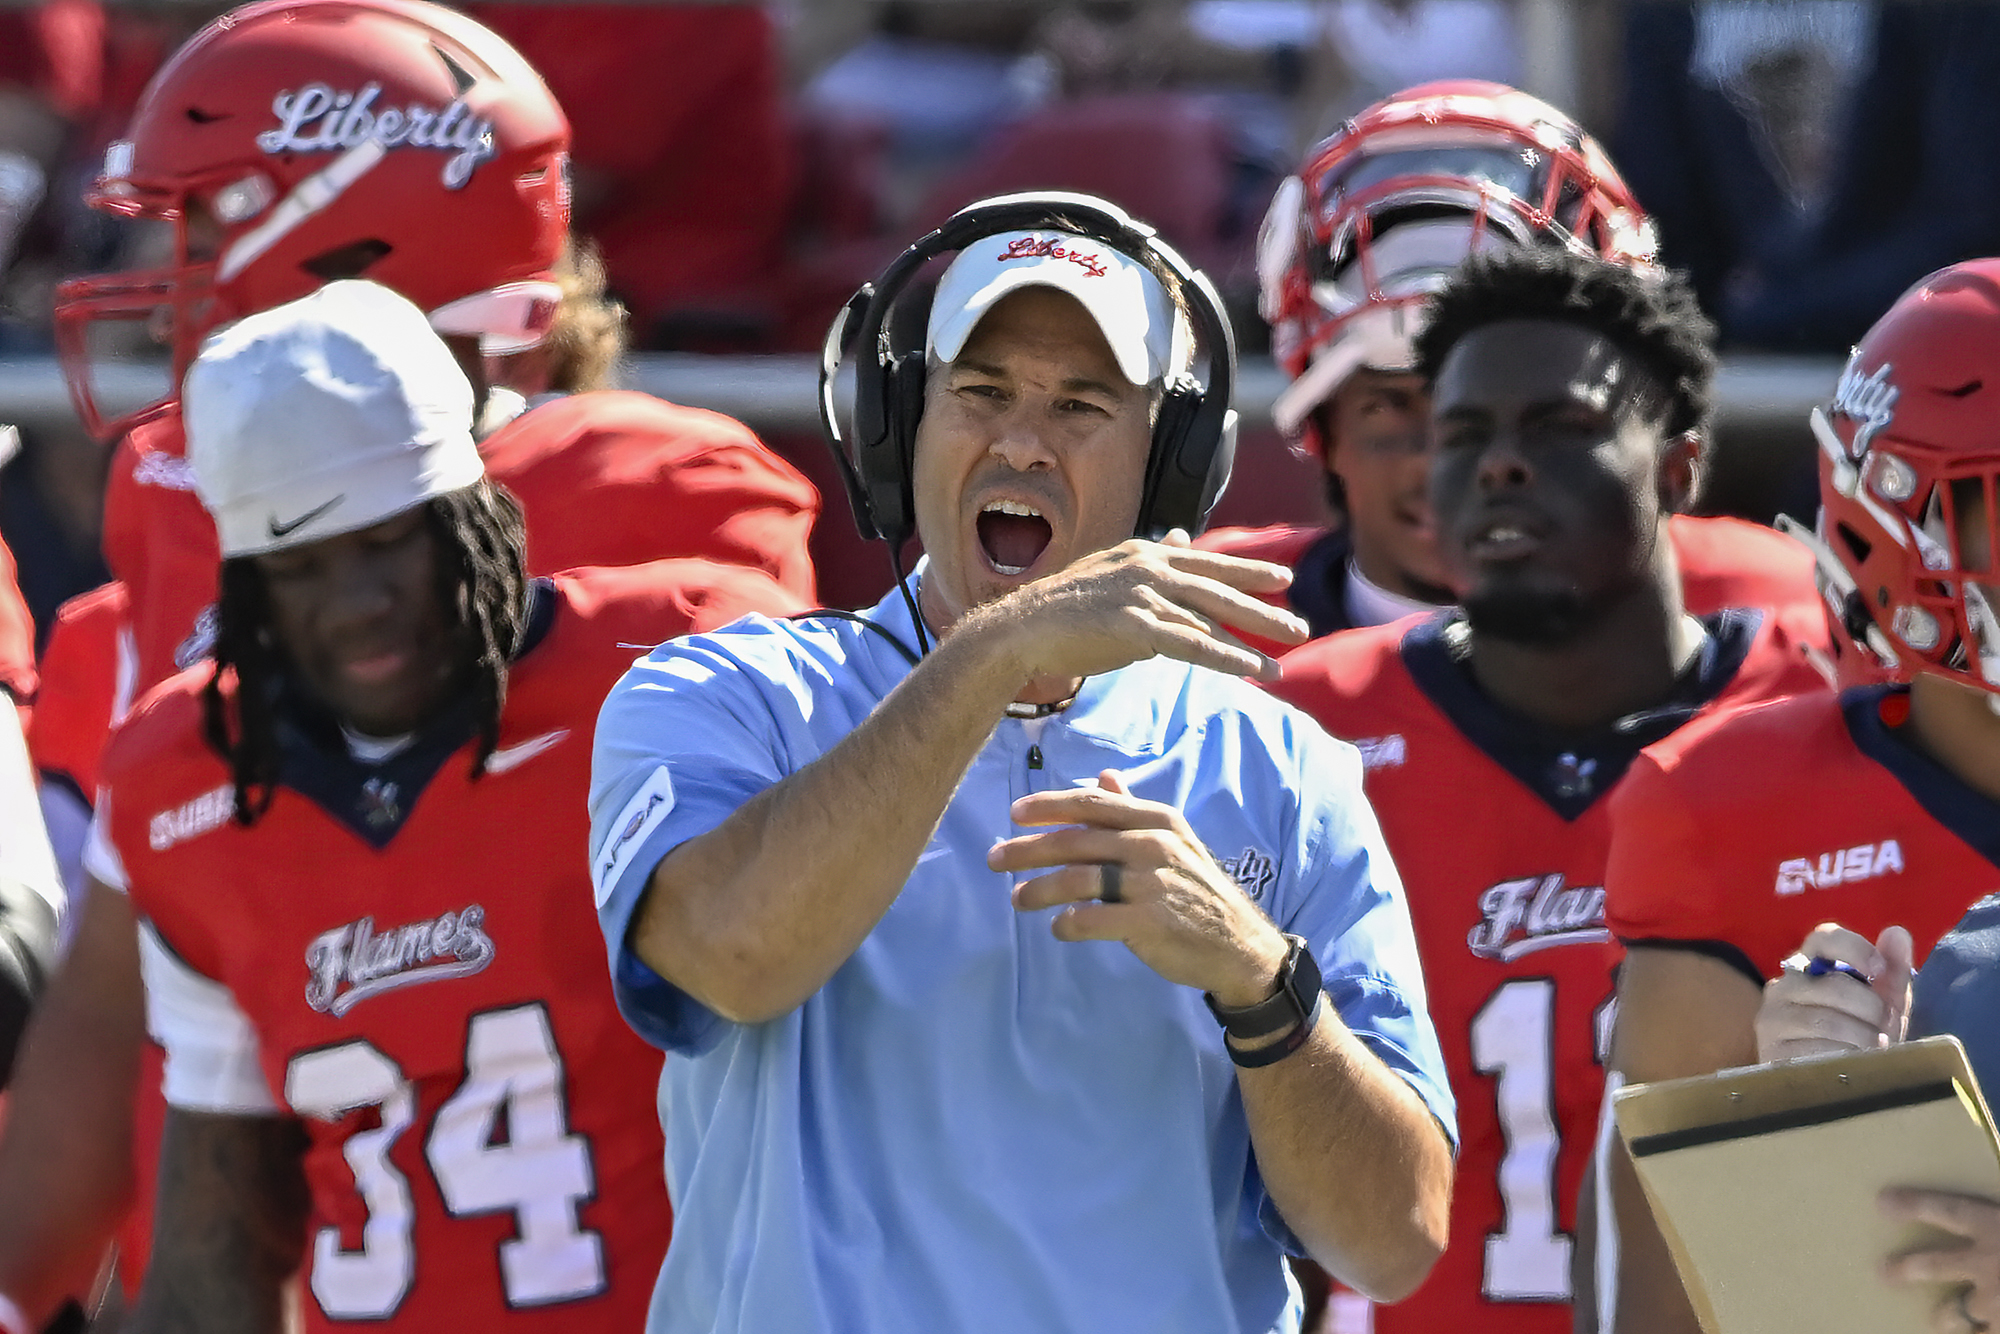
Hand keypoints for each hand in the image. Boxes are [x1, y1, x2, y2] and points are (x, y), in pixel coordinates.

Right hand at [964, 530, 1305, 687]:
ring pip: (1210, 618)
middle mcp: (1148, 568)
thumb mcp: (1113, 573)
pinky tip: (1251, 670)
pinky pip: (1191, 644)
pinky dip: (1225, 658)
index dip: (1248, 570)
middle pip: (1220, 587)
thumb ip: (1153, 560)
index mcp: (1145, 554)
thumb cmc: (1066, 608)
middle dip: (1264, 609)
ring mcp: (1141, 595)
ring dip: (1251, 642)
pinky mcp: (1133, 626)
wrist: (1021, 629)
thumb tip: (1180, 538)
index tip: (1284, 579)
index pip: (1208, 561)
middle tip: (1301, 627)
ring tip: (1282, 662)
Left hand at [989, 769, 1289, 1004]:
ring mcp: (1151, 883)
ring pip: (1077, 880)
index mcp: (1157, 820)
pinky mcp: (1148, 922)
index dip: (1048, 807)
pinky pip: (1092, 919)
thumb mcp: (1174, 840)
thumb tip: (1105, 776)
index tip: (1014, 813)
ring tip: (1017, 899)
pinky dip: (1068, 923)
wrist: (1238, 945)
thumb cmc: (1196, 890)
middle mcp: (1153, 845)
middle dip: (1028, 849)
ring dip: (1039, 889)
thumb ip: (1133, 809)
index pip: (1092, 805)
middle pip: (1075, 841)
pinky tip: (1058, 928)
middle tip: (994, 859)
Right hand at [1753, 922, 1912, 1062]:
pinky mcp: (1769, 1047)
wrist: (1831, 1085)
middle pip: (1837, 986)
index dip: (1855, 948)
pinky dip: (1843, 1059)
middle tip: (1882, 1030)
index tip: (1879, 971)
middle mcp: (1784, 984)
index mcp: (1811, 965)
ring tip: (1869, 1051)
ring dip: (1862, 1040)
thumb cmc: (1858, 1037)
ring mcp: (1772, 1016)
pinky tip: (1849, 1065)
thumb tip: (1898, 933)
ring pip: (1828, 1020)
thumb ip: (1893, 972)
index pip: (1824, 938)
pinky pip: (1816, 1049)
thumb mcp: (1883, 1006)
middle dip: (1872, 1011)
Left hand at [1881, 1189, 1999, 1331]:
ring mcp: (1996, 1301)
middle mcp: (1987, 1263)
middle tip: (1884, 1272)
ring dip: (1947, 1317)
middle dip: (1907, 1268)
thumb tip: (1989, 1216)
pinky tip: (1976, 1333)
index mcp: (1995, 1226)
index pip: (1946, 1210)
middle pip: (1934, 1265)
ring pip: (1956, 1312)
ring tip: (1939, 1322)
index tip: (1882, 1201)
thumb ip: (1997, 1221)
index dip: (1914, 1205)